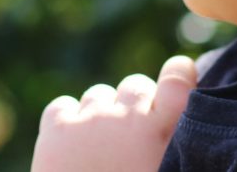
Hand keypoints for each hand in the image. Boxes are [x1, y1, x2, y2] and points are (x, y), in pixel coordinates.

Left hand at [30, 55, 196, 171]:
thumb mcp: (168, 169)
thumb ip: (176, 145)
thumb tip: (180, 128)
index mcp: (163, 131)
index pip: (179, 75)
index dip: (178, 73)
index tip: (177, 80)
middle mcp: (129, 116)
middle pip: (136, 85)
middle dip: (136, 106)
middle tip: (131, 142)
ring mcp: (90, 119)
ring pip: (99, 94)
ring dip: (102, 115)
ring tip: (99, 151)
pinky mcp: (56, 128)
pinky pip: (62, 106)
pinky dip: (66, 121)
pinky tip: (71, 149)